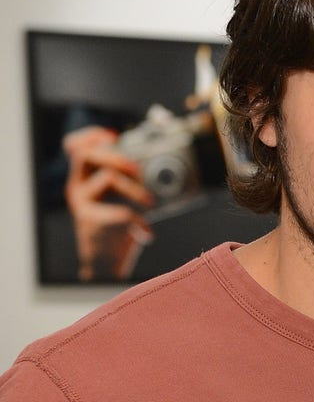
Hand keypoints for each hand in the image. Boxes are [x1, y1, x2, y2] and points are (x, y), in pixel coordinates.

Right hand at [62, 125, 153, 281]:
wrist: (104, 266)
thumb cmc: (114, 231)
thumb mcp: (116, 202)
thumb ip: (124, 183)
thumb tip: (151, 166)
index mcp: (83, 180)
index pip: (75, 147)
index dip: (92, 136)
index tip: (114, 137)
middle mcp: (77, 188)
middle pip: (87, 155)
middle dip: (117, 155)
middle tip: (137, 169)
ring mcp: (82, 205)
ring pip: (108, 178)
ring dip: (135, 188)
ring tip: (150, 202)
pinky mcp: (92, 223)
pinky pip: (122, 213)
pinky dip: (140, 222)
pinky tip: (147, 233)